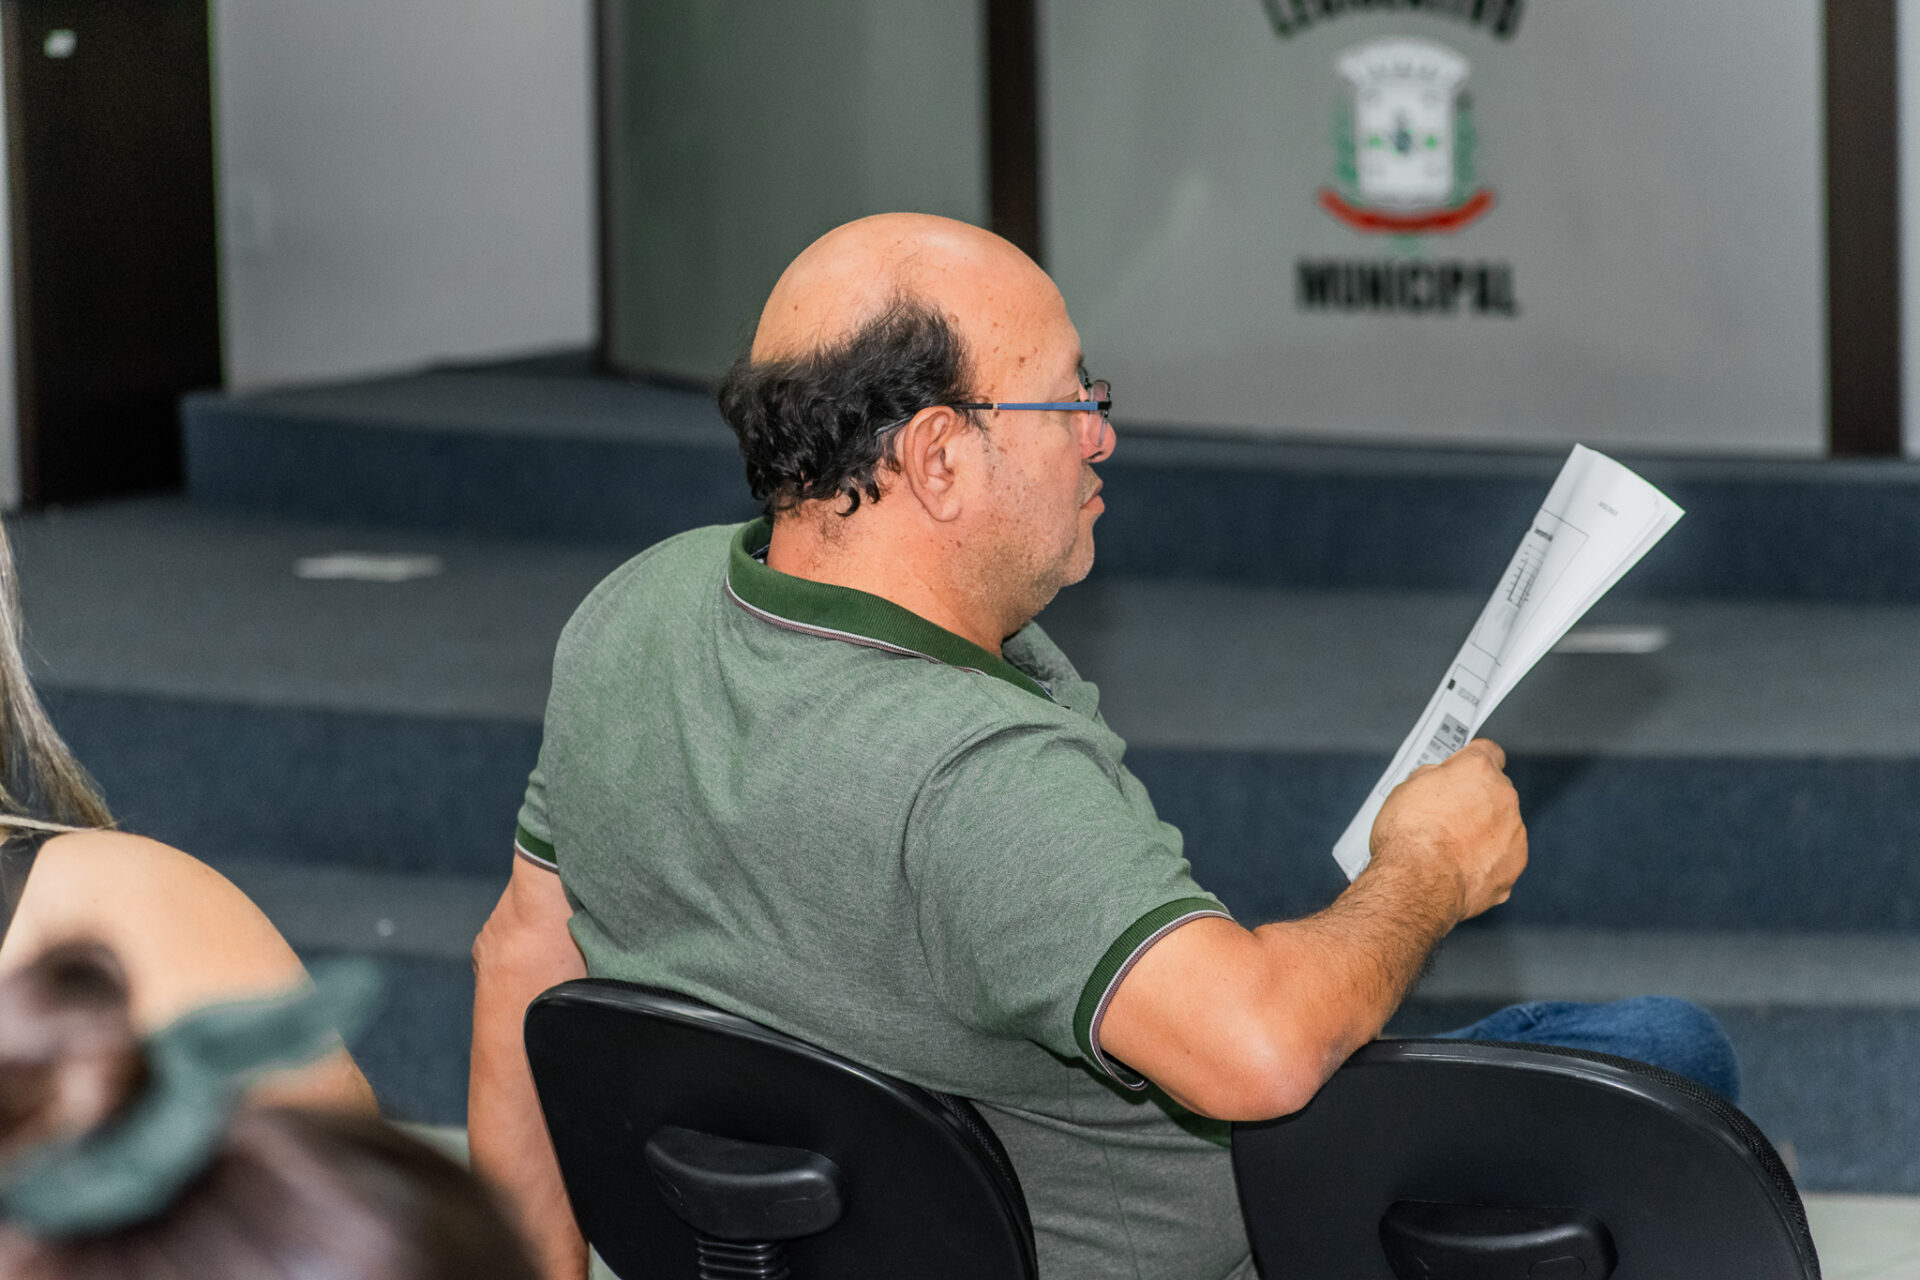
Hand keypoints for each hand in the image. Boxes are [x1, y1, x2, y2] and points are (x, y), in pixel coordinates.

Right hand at [1368, 738, 1526, 921]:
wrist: (1417, 883)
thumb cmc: (1407, 836)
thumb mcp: (1405, 790)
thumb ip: (1432, 779)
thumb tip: (1437, 782)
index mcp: (1477, 769)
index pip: (1487, 752)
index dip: (1470, 762)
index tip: (1461, 770)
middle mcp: (1503, 797)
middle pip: (1495, 792)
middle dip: (1476, 801)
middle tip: (1446, 817)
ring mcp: (1513, 832)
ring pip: (1501, 827)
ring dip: (1482, 834)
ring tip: (1449, 851)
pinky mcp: (1514, 865)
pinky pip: (1502, 858)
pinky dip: (1485, 863)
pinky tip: (1458, 871)